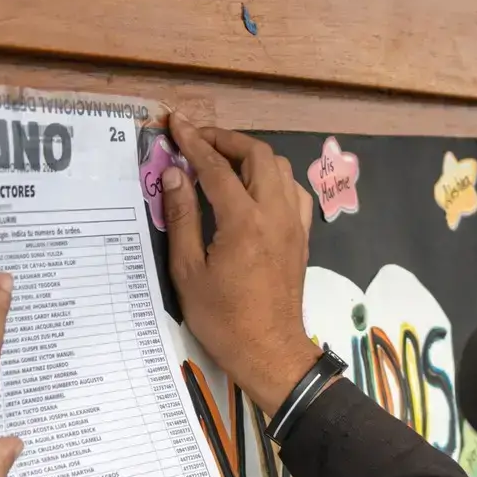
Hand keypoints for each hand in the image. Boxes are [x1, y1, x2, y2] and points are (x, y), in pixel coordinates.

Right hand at [161, 114, 317, 415]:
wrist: (270, 352)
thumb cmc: (224, 319)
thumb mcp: (188, 270)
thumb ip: (182, 217)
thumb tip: (176, 173)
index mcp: (244, 221)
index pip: (217, 167)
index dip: (193, 141)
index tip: (175, 124)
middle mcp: (275, 214)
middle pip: (258, 155)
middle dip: (226, 139)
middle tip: (197, 140)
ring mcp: (294, 225)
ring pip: (280, 169)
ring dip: (251, 155)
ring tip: (221, 160)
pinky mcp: (302, 238)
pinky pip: (293, 192)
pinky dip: (272, 177)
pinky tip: (252, 187)